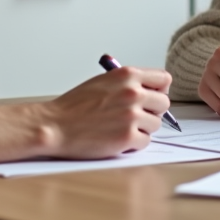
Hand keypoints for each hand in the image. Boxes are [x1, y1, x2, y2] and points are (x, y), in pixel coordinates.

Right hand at [42, 66, 171, 158]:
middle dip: (152, 111)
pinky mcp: (128, 137)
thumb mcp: (103, 82)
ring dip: (142, 129)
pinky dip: (133, 144)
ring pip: (156, 124)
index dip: (159, 90)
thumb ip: (128, 83)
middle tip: (135, 117)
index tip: (152, 97)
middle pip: (164, 103)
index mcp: (127, 75)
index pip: (164, 79)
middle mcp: (133, 93)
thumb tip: (150, 91)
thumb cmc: (74, 106)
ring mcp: (132, 115)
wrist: (55, 125)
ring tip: (120, 128)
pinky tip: (116, 139)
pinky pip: (145, 142)